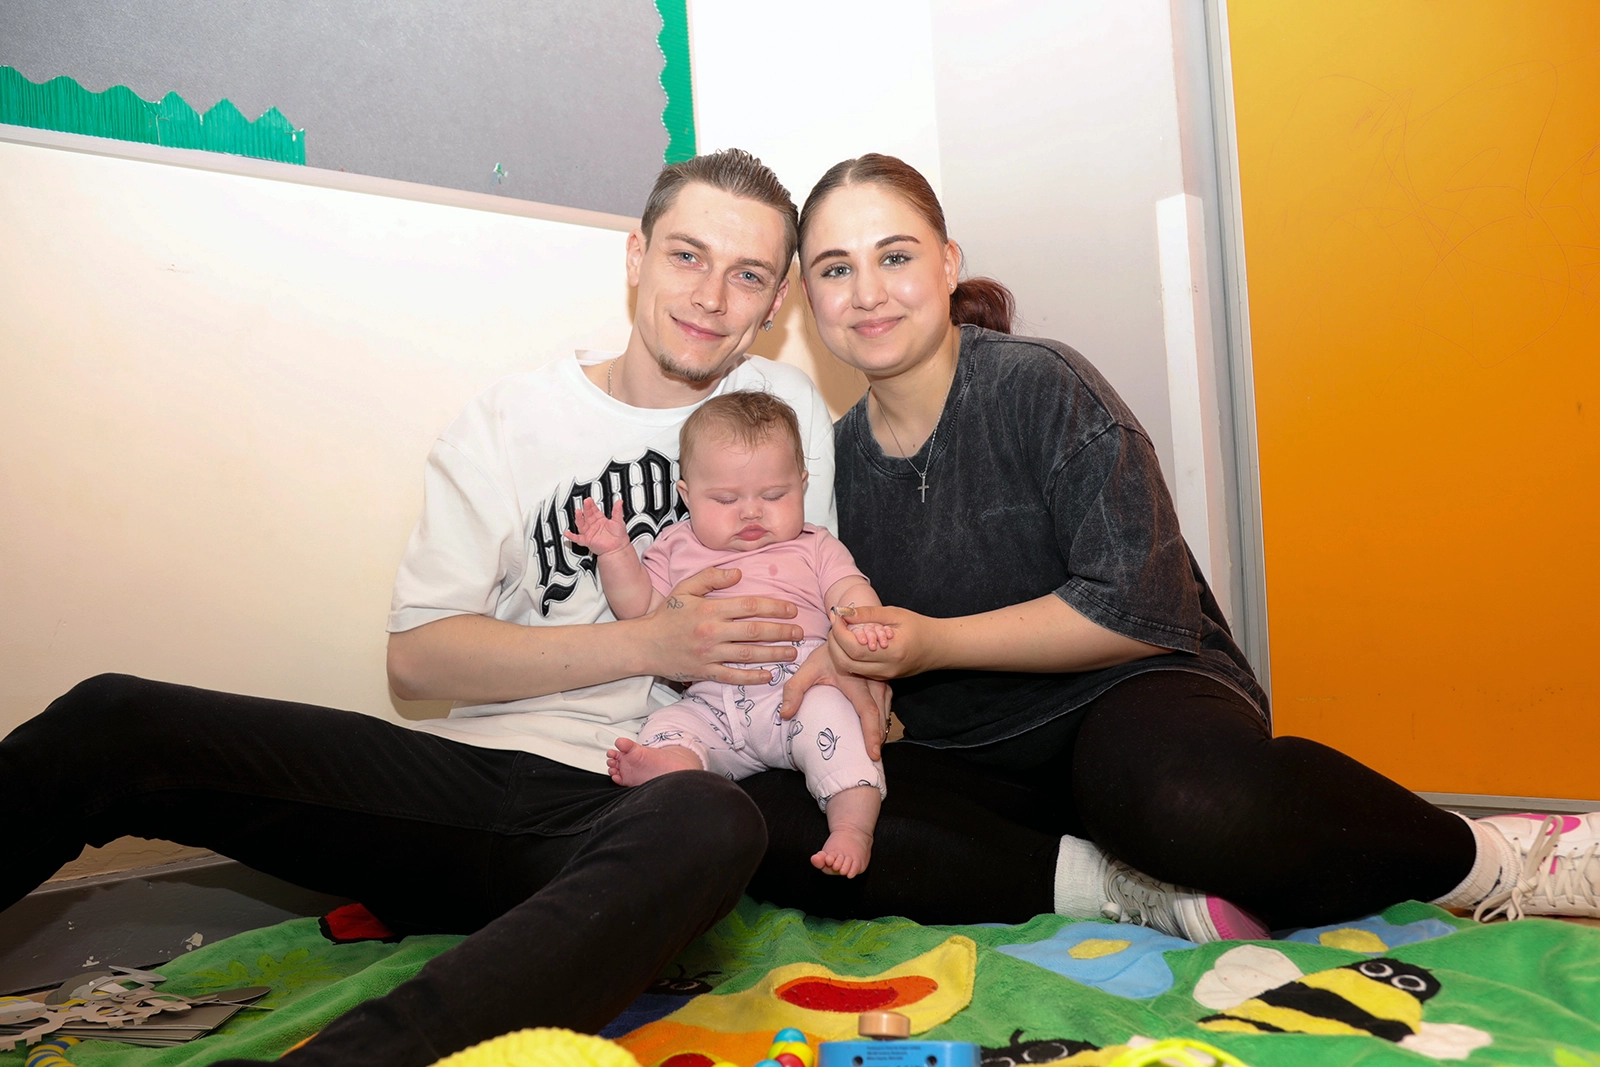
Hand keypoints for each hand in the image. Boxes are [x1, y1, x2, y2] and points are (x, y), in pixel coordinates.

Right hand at [562, 498, 631, 556]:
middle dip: (586, 508)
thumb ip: (617, 510)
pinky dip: (571, 536)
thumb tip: (619, 502)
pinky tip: (567, 533)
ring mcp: (590, 533)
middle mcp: (594, 526)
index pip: (594, 511)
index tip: (589, 500)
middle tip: (585, 502)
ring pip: (581, 524)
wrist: (617, 548)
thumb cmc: (618, 537)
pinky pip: (577, 539)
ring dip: (579, 518)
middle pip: (587, 515)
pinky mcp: (587, 541)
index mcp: (601, 521)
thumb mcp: (618, 521)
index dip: (591, 505)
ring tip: (578, 512)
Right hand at [637, 566, 803, 685]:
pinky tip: (769, 676)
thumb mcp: (685, 588)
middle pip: (755, 631)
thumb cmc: (667, 614)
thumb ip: (711, 577)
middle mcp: (712, 632)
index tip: (791, 609)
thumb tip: (739, 573)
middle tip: (800, 632)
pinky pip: (732, 677)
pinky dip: (752, 677)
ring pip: (748, 654)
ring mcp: (709, 654)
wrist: (644, 644)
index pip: (749, 606)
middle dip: (781, 631)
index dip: (774, 607)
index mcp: (710, 609)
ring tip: (793, 652)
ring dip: (774, 654)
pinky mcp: (705, 672)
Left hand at [780, 642, 892, 760]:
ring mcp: (882, 683)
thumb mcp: (807, 668)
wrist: (844, 636)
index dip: (872, 733)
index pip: (868, 711)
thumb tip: (785, 714)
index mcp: (856, 681)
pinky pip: (887, 706)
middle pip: (881, 716)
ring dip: (881, 731)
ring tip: (874, 749)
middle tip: (873, 759)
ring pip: (886, 711)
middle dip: (878, 738)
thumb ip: (794, 690)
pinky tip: (876, 732)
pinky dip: (882, 721)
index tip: (873, 753)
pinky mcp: (885, 684)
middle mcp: (874, 682)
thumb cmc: (825, 655)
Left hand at [824, 605, 946, 680]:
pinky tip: (851, 640)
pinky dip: (849, 656)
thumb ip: (868, 613)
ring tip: (842, 630)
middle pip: (846, 662)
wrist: (938, 647)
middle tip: (835, 624)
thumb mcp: (894, 614)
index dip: (839, 633)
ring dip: (839, 650)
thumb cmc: (919, 627)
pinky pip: (858, 669)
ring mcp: (884, 676)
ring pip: (849, 668)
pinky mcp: (883, 678)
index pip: (854, 648)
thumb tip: (843, 612)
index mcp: (892, 652)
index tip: (836, 617)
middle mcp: (887, 668)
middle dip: (834, 643)